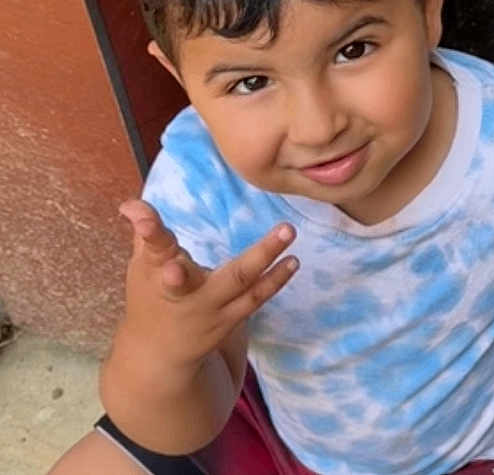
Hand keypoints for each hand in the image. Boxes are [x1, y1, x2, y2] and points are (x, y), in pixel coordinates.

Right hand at [118, 199, 297, 370]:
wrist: (156, 356)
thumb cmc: (150, 298)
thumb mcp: (142, 265)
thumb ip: (145, 232)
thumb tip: (131, 204)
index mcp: (156, 272)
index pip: (153, 246)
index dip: (148, 231)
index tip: (143, 219)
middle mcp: (186, 293)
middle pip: (216, 272)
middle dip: (244, 257)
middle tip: (275, 229)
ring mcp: (210, 309)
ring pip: (243, 284)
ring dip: (268, 257)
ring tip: (288, 232)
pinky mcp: (228, 320)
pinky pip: (255, 299)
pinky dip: (275, 280)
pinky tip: (293, 261)